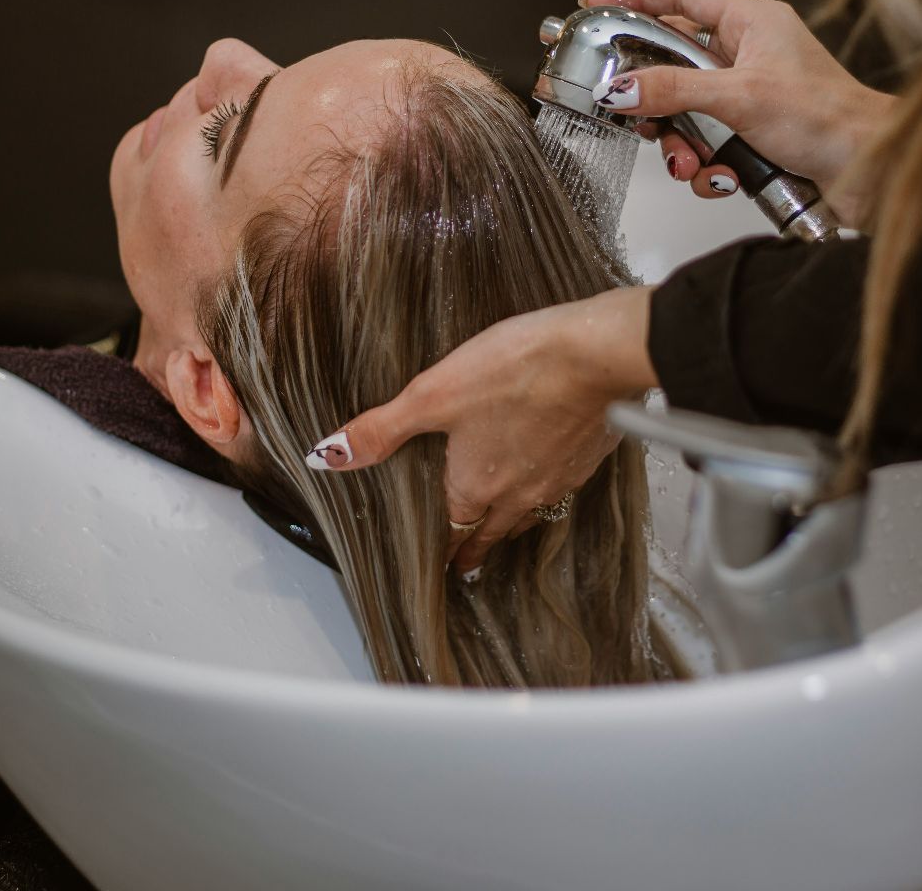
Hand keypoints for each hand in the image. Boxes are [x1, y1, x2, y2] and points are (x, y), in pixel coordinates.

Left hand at [302, 286, 657, 574]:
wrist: (595, 356)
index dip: (447, 549)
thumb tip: (327, 457)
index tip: (445, 566)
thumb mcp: (433, 394)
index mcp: (475, 485)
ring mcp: (558, 478)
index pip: (455, 530)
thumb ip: (381, 429)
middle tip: (469, 562)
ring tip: (506, 527)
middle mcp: (518, 493)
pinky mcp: (588, 457)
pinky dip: (549, 489)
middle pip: (493, 530)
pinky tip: (550, 472)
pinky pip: (562, 486)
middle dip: (478, 546)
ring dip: (513, 523)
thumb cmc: (515, 370)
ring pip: (530, 513)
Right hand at [582, 0, 892, 216]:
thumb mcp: (740, 98)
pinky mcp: (753, 134)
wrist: (872, 172)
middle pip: (673, 61)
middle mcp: (750, 53)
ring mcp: (750, 95)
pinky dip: (706, 168)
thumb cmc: (831, 120)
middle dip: (654, 98)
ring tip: (689, 162)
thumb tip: (622, 88)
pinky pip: (707, 146)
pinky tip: (721, 178)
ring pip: (686, 112)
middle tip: (633, 113)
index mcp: (752, 22)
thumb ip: (674, 91)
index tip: (595, 5)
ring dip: (680, 143)